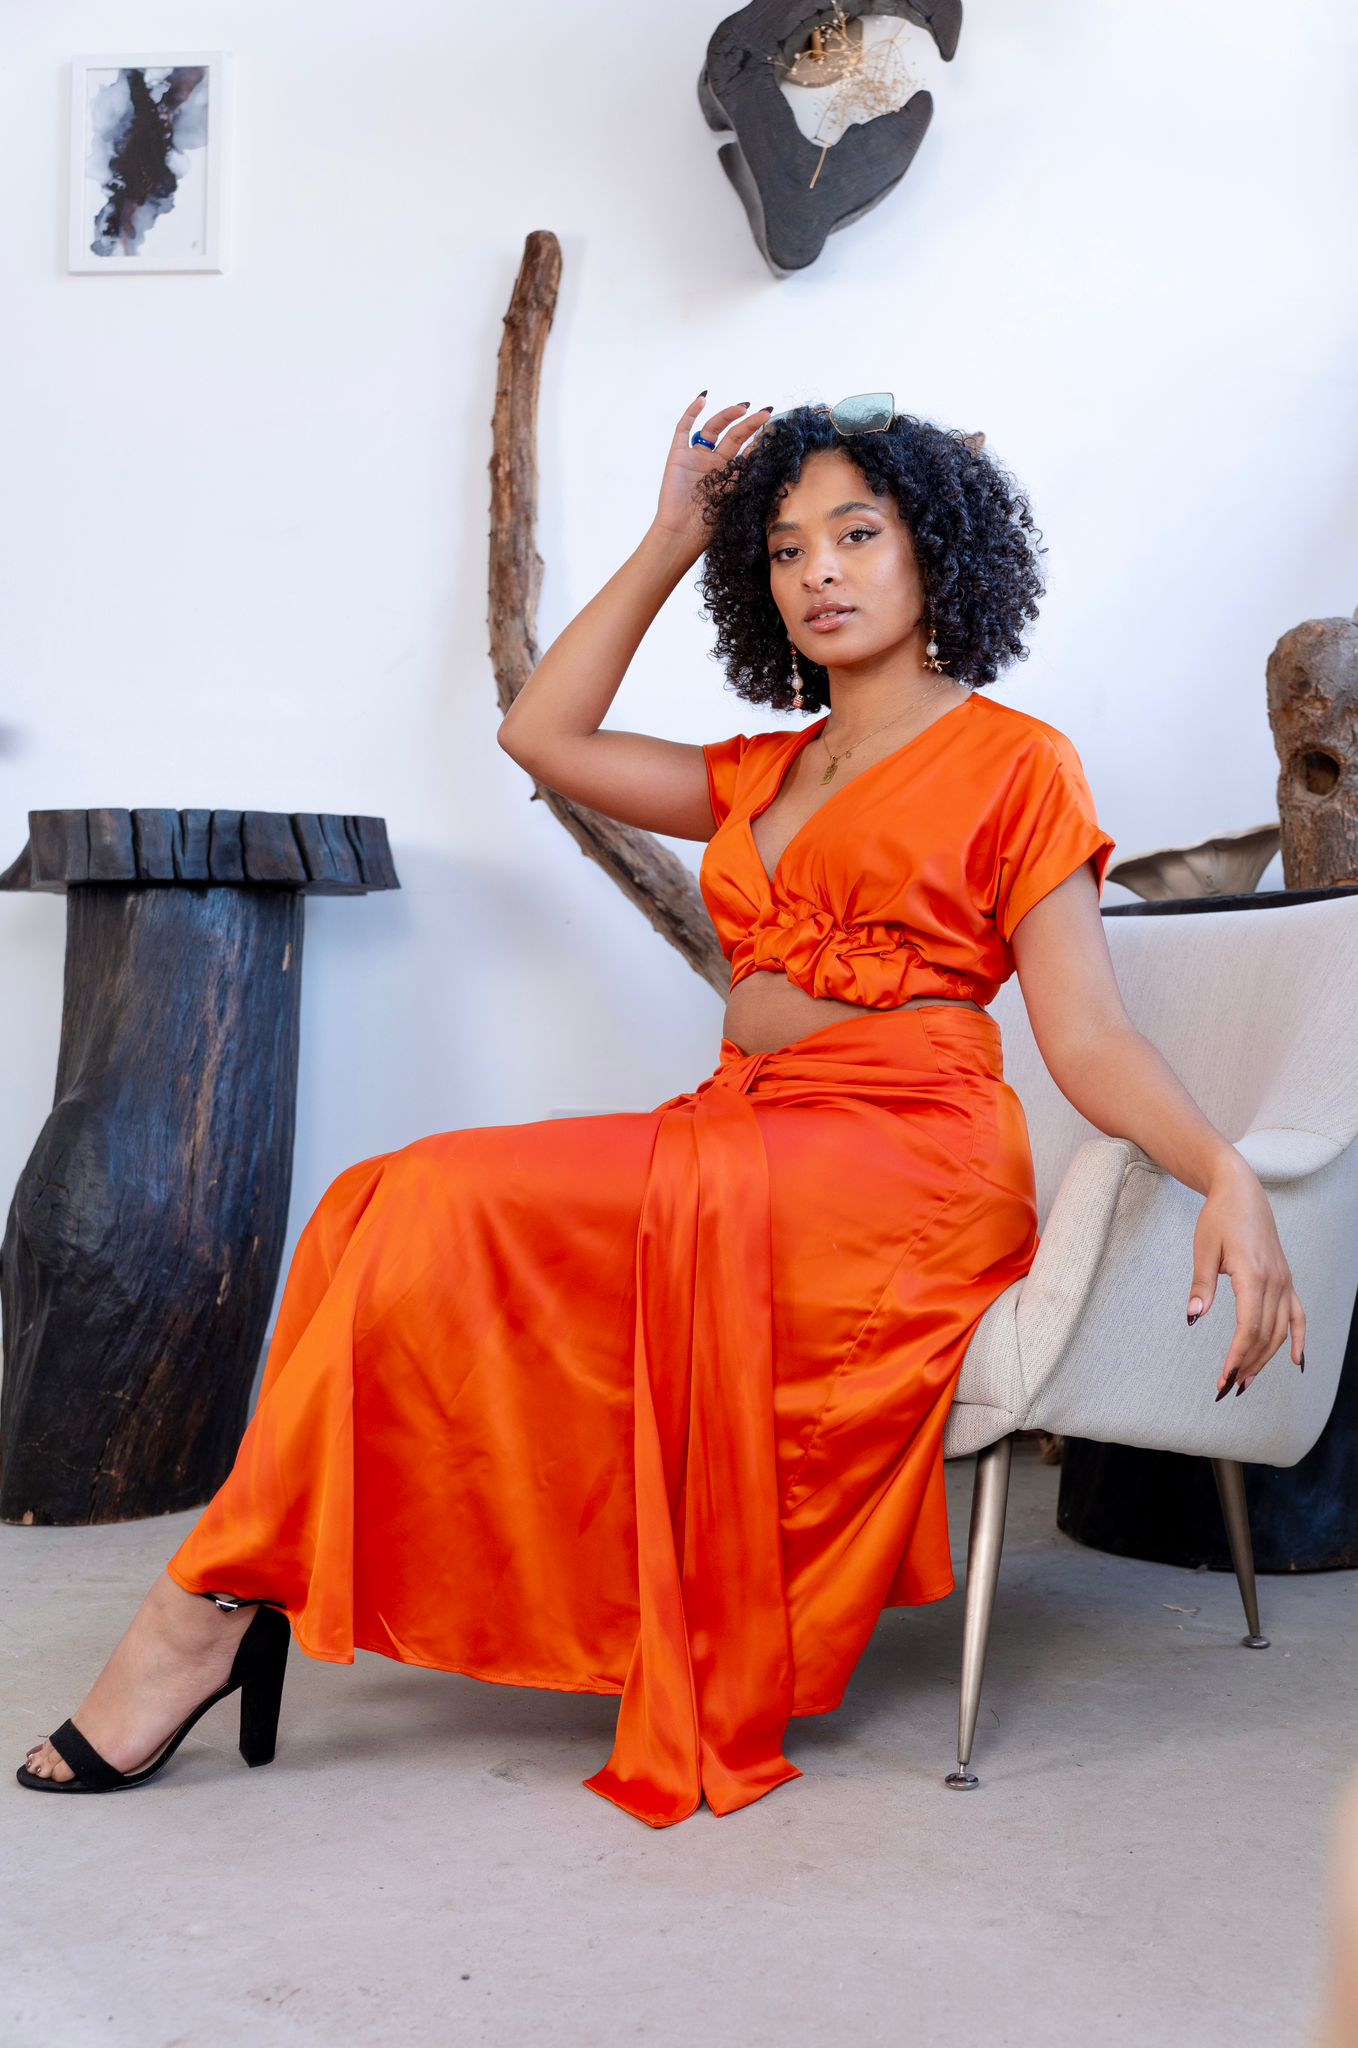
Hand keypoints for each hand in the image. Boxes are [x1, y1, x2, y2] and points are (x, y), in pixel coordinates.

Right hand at [651, 393, 772, 557]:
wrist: (682, 534)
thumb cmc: (711, 526)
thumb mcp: (739, 498)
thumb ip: (753, 478)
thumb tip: (779, 461)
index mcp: (731, 476)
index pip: (748, 450)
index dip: (761, 438)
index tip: (777, 426)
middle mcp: (715, 464)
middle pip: (734, 436)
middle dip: (751, 423)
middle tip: (766, 412)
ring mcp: (696, 458)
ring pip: (713, 428)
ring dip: (728, 415)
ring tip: (743, 408)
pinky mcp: (678, 455)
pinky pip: (684, 428)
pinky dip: (692, 412)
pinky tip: (703, 399)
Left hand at [1188, 1153, 1306, 1397]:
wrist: (1241, 1192)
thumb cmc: (1218, 1218)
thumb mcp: (1203, 1249)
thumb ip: (1201, 1285)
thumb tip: (1194, 1316)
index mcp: (1253, 1275)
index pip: (1248, 1328)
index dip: (1236, 1357)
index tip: (1223, 1379)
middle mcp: (1275, 1281)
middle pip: (1265, 1335)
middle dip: (1247, 1365)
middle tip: (1227, 1388)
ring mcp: (1284, 1281)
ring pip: (1280, 1331)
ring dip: (1265, 1359)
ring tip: (1246, 1381)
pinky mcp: (1286, 1279)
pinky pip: (1298, 1316)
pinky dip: (1299, 1340)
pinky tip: (1297, 1362)